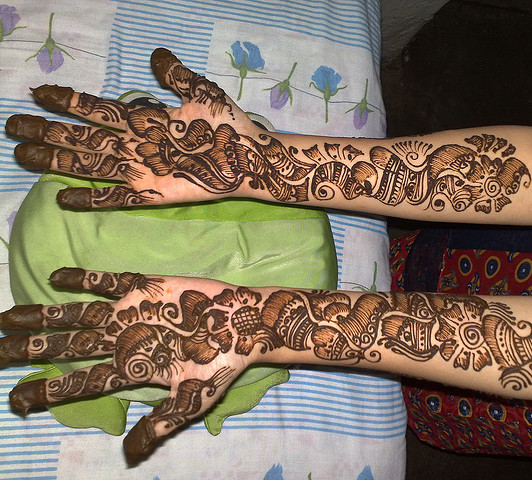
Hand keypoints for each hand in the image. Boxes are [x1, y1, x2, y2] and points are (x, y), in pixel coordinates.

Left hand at [0, 268, 262, 462]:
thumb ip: (158, 424)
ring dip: (43, 316)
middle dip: (28, 350)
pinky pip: (107, 282)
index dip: (45, 391)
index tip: (14, 401)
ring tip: (7, 318)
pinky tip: (55, 277)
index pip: (78, 382)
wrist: (244, 325)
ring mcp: (128, 313)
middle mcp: (121, 340)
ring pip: (76, 315)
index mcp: (129, 369)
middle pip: (66, 347)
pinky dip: (82, 280)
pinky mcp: (143, 287)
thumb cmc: (219, 365)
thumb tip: (127, 457)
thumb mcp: (191, 402)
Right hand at [5, 48, 289, 207]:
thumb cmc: (226, 125)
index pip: (97, 110)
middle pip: (81, 138)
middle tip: (14, 127)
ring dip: (56, 160)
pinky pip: (116, 198)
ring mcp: (141, 170)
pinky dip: (91, 198)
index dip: (69, 102)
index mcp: (143, 119)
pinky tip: (64, 198)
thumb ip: (174, 75)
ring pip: (88, 164)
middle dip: (48, 132)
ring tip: (24, 155)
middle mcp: (134, 145)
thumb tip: (156, 54)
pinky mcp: (153, 193)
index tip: (40, 93)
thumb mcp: (199, 91)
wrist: (249, 157)